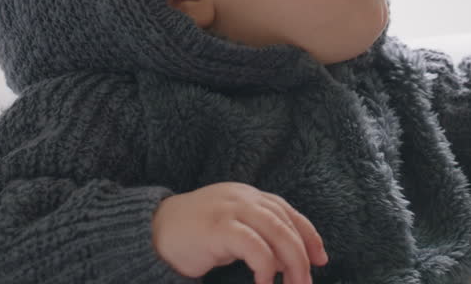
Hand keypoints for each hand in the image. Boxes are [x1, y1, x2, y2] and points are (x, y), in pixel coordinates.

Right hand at [152, 182, 327, 283]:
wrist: (150, 232)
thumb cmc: (192, 235)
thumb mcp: (231, 231)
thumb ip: (256, 237)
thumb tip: (286, 260)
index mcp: (249, 196)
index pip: (288, 212)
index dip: (309, 235)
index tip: (321, 259)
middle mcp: (244, 198)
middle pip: (287, 224)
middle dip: (303, 255)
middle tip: (307, 282)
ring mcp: (232, 210)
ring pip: (278, 232)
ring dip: (292, 263)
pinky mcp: (220, 227)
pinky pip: (254, 247)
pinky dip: (266, 267)